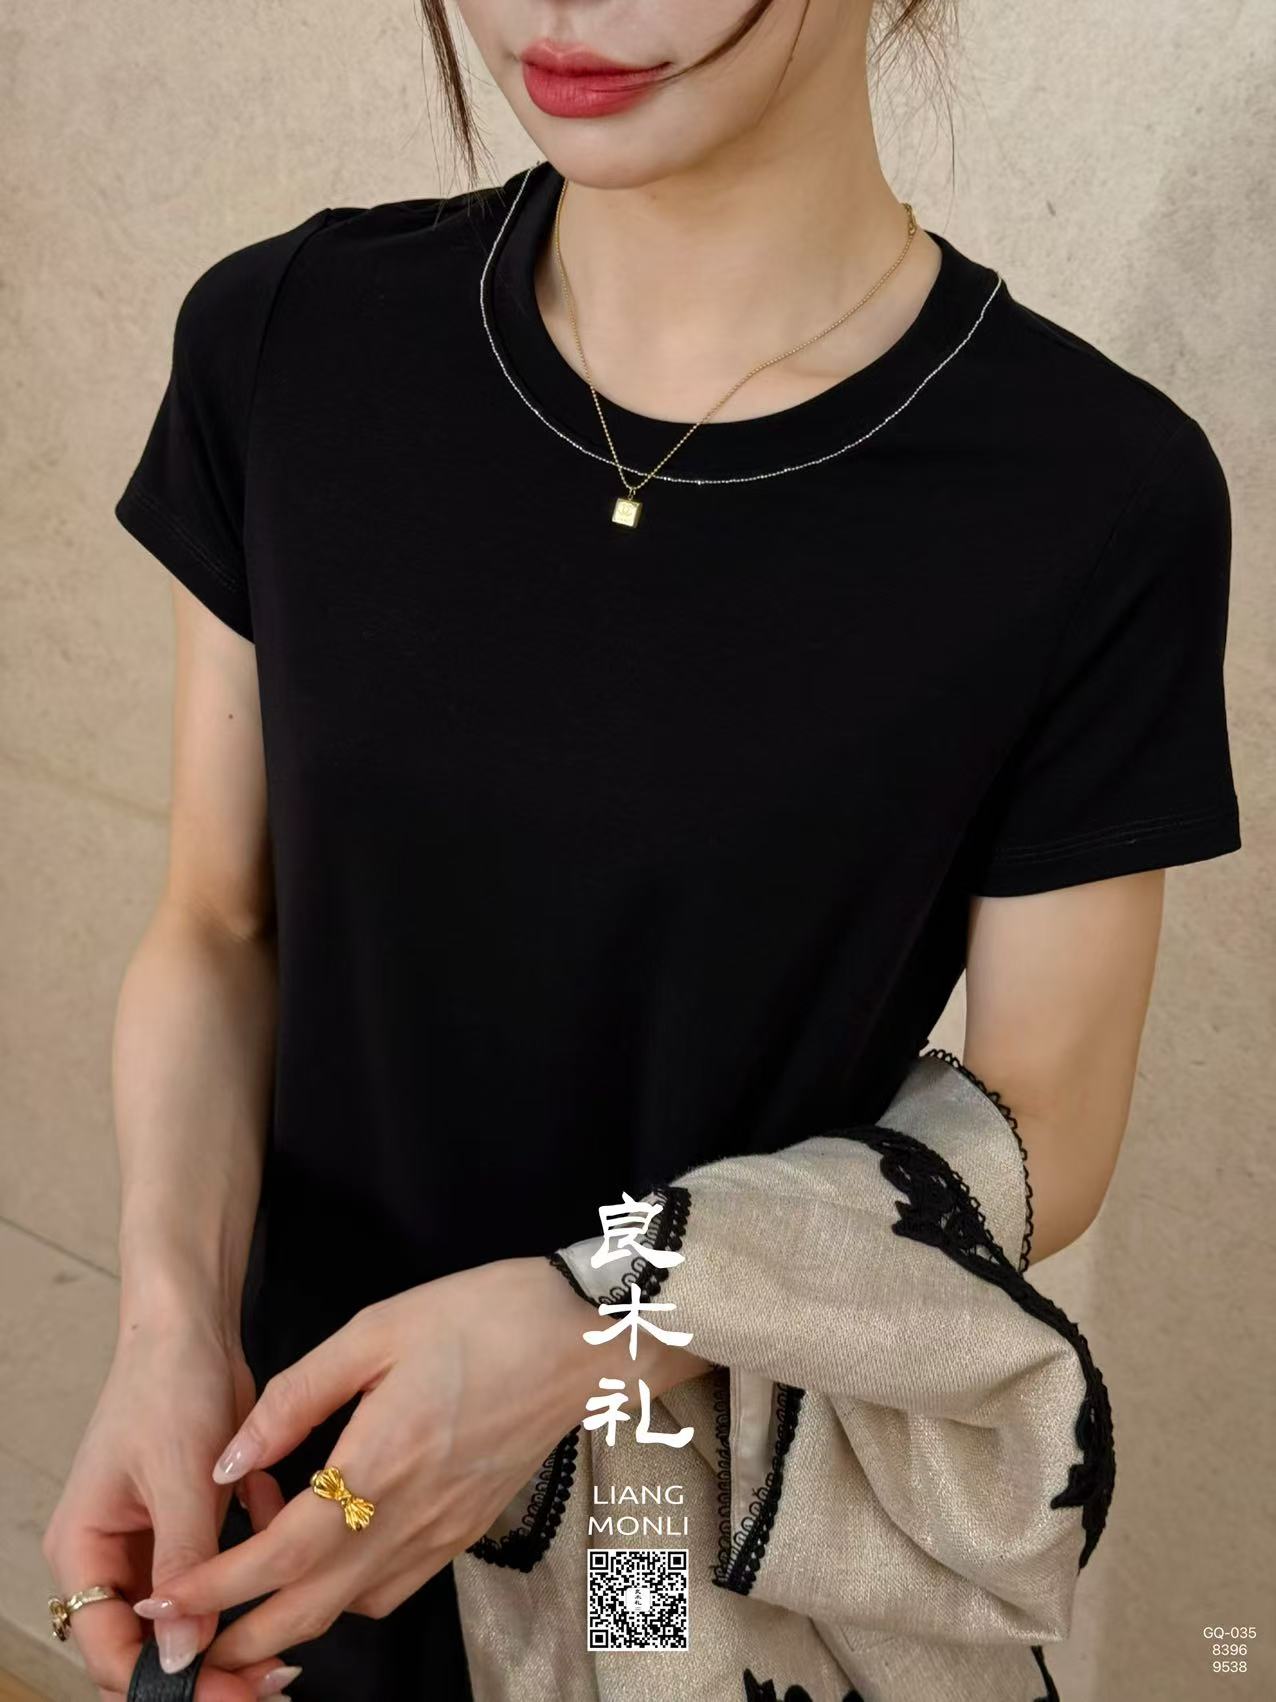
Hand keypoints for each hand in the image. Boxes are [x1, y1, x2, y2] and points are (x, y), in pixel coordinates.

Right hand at [41, 1302, 302, 1699]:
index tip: (234, 1696)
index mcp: (84, 1551)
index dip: (169, 1686)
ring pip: (190, 1612)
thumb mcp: (178, 1475)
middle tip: (272, 1682)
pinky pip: (217, 1568)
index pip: (113, 1651)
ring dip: (235, 1620)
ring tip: (288, 1637)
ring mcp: (149, 1541)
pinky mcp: (188, 1522)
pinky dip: (250, 1556)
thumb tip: (180, 1655)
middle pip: (149, 1643)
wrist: (191, 1326)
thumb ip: (183, 1562)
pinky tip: (275, 1521)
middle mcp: (109, 1556)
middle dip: (208, 1666)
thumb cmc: (168, 1386)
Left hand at [131, 1256, 711, 1669]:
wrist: (588, 1335)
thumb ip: (296, 1396)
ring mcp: (445, 1532)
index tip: (167, 1600)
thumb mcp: (378, 1329)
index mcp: (380, 1462)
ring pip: (352, 1610)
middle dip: (241, 1635)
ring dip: (292, 1625)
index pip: (279, 1553)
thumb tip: (230, 1456)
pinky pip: (395, 1590)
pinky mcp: (469, 1530)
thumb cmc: (485, 1317)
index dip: (216, 1586)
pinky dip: (348, 1600)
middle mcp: (411, 1516)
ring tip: (245, 1613)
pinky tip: (330, 1570)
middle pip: (310, 1608)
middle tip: (189, 1637)